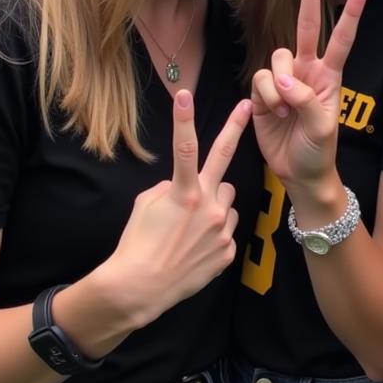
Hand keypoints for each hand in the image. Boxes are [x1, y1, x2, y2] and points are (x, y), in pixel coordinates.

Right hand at [101, 90, 249, 328]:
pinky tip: (195, 248)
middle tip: (245, 107)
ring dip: (215, 204)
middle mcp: (207, 205)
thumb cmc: (137, 244)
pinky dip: (214, 234)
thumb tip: (185, 184)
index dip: (184, 118)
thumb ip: (171, 188)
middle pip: (224, 159)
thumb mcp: (146, 206)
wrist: (140, 288)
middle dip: (234, 128)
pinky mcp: (227, 249)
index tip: (185, 94)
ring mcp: (221, 228)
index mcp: (182, 192)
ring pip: (227, 200)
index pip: (184, 146)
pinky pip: (226, 230)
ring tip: (192, 226)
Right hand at [251, 0, 366, 191]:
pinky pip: (258, 80)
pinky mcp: (263, 92)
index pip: (341, 40)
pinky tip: (273, 113)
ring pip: (274, 58)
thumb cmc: (319, 150)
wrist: (299, 173)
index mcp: (330, 76)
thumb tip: (283, 79)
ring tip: (285, 110)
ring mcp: (283, 80)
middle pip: (305, 28)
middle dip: (309, 0)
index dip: (349, 16)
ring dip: (277, 84)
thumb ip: (304, 99)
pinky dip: (264, 96)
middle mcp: (306, 71)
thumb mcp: (321, 127)